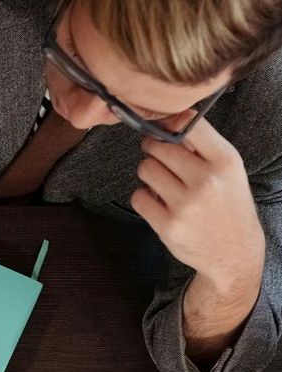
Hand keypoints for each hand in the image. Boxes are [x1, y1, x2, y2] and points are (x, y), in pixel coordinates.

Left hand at [131, 116, 264, 294]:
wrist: (232, 249)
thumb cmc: (227, 204)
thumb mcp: (228, 169)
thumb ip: (202, 147)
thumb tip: (167, 122)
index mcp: (224, 159)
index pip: (189, 124)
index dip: (169, 124)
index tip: (163, 129)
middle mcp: (205, 180)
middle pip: (159, 147)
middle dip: (153, 149)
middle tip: (158, 156)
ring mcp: (185, 204)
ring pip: (145, 170)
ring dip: (148, 173)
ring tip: (161, 181)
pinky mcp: (167, 225)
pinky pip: (138, 197)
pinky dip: (143, 197)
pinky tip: (157, 201)